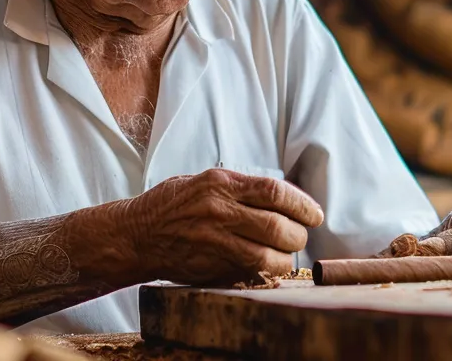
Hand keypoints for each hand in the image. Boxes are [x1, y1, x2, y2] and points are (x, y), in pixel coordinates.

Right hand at [106, 168, 324, 285]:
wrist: (136, 234)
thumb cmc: (173, 205)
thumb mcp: (203, 182)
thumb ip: (239, 188)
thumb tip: (282, 199)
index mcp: (220, 182)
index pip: (274, 191)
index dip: (302, 204)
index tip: (315, 214)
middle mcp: (218, 209)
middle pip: (277, 225)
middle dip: (298, 235)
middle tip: (301, 237)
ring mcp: (212, 239)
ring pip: (266, 254)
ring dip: (286, 258)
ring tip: (287, 255)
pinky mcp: (208, 263)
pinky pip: (248, 270)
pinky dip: (265, 270)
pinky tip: (267, 265)